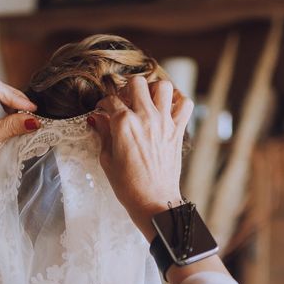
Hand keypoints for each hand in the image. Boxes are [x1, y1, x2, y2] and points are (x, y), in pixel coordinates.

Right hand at [89, 76, 193, 241]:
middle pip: (137, 83)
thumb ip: (103, 133)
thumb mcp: (107, 159)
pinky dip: (178, 102)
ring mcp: (164, 122)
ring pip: (163, 86)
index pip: (111, 100)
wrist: (154, 201)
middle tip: (125, 101)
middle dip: (128, 88)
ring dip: (153, 90)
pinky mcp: (177, 130)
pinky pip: (185, 104)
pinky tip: (168, 108)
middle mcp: (145, 117)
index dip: (103, 103)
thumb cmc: (128, 185)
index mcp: (124, 123)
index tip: (103, 109)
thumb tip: (98, 118)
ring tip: (147, 101)